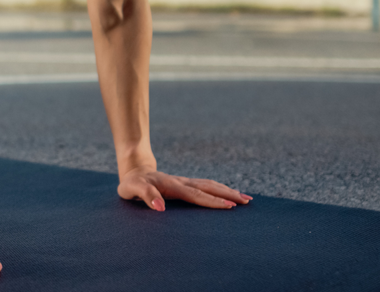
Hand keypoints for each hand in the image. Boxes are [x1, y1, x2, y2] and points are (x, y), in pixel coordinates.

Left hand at [118, 167, 251, 210]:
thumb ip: (146, 196)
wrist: (133, 171)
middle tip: (247, 201)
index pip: (196, 195)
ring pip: (210, 185)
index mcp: (173, 186)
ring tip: (246, 198)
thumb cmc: (132, 184)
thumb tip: (160, 207)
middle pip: (209, 187)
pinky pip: (206, 186)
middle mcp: (182, 182)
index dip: (213, 201)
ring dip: (228, 191)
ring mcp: (185, 182)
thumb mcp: (132, 190)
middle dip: (228, 194)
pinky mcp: (186, 184)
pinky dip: (220, 189)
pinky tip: (229, 194)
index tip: (229, 206)